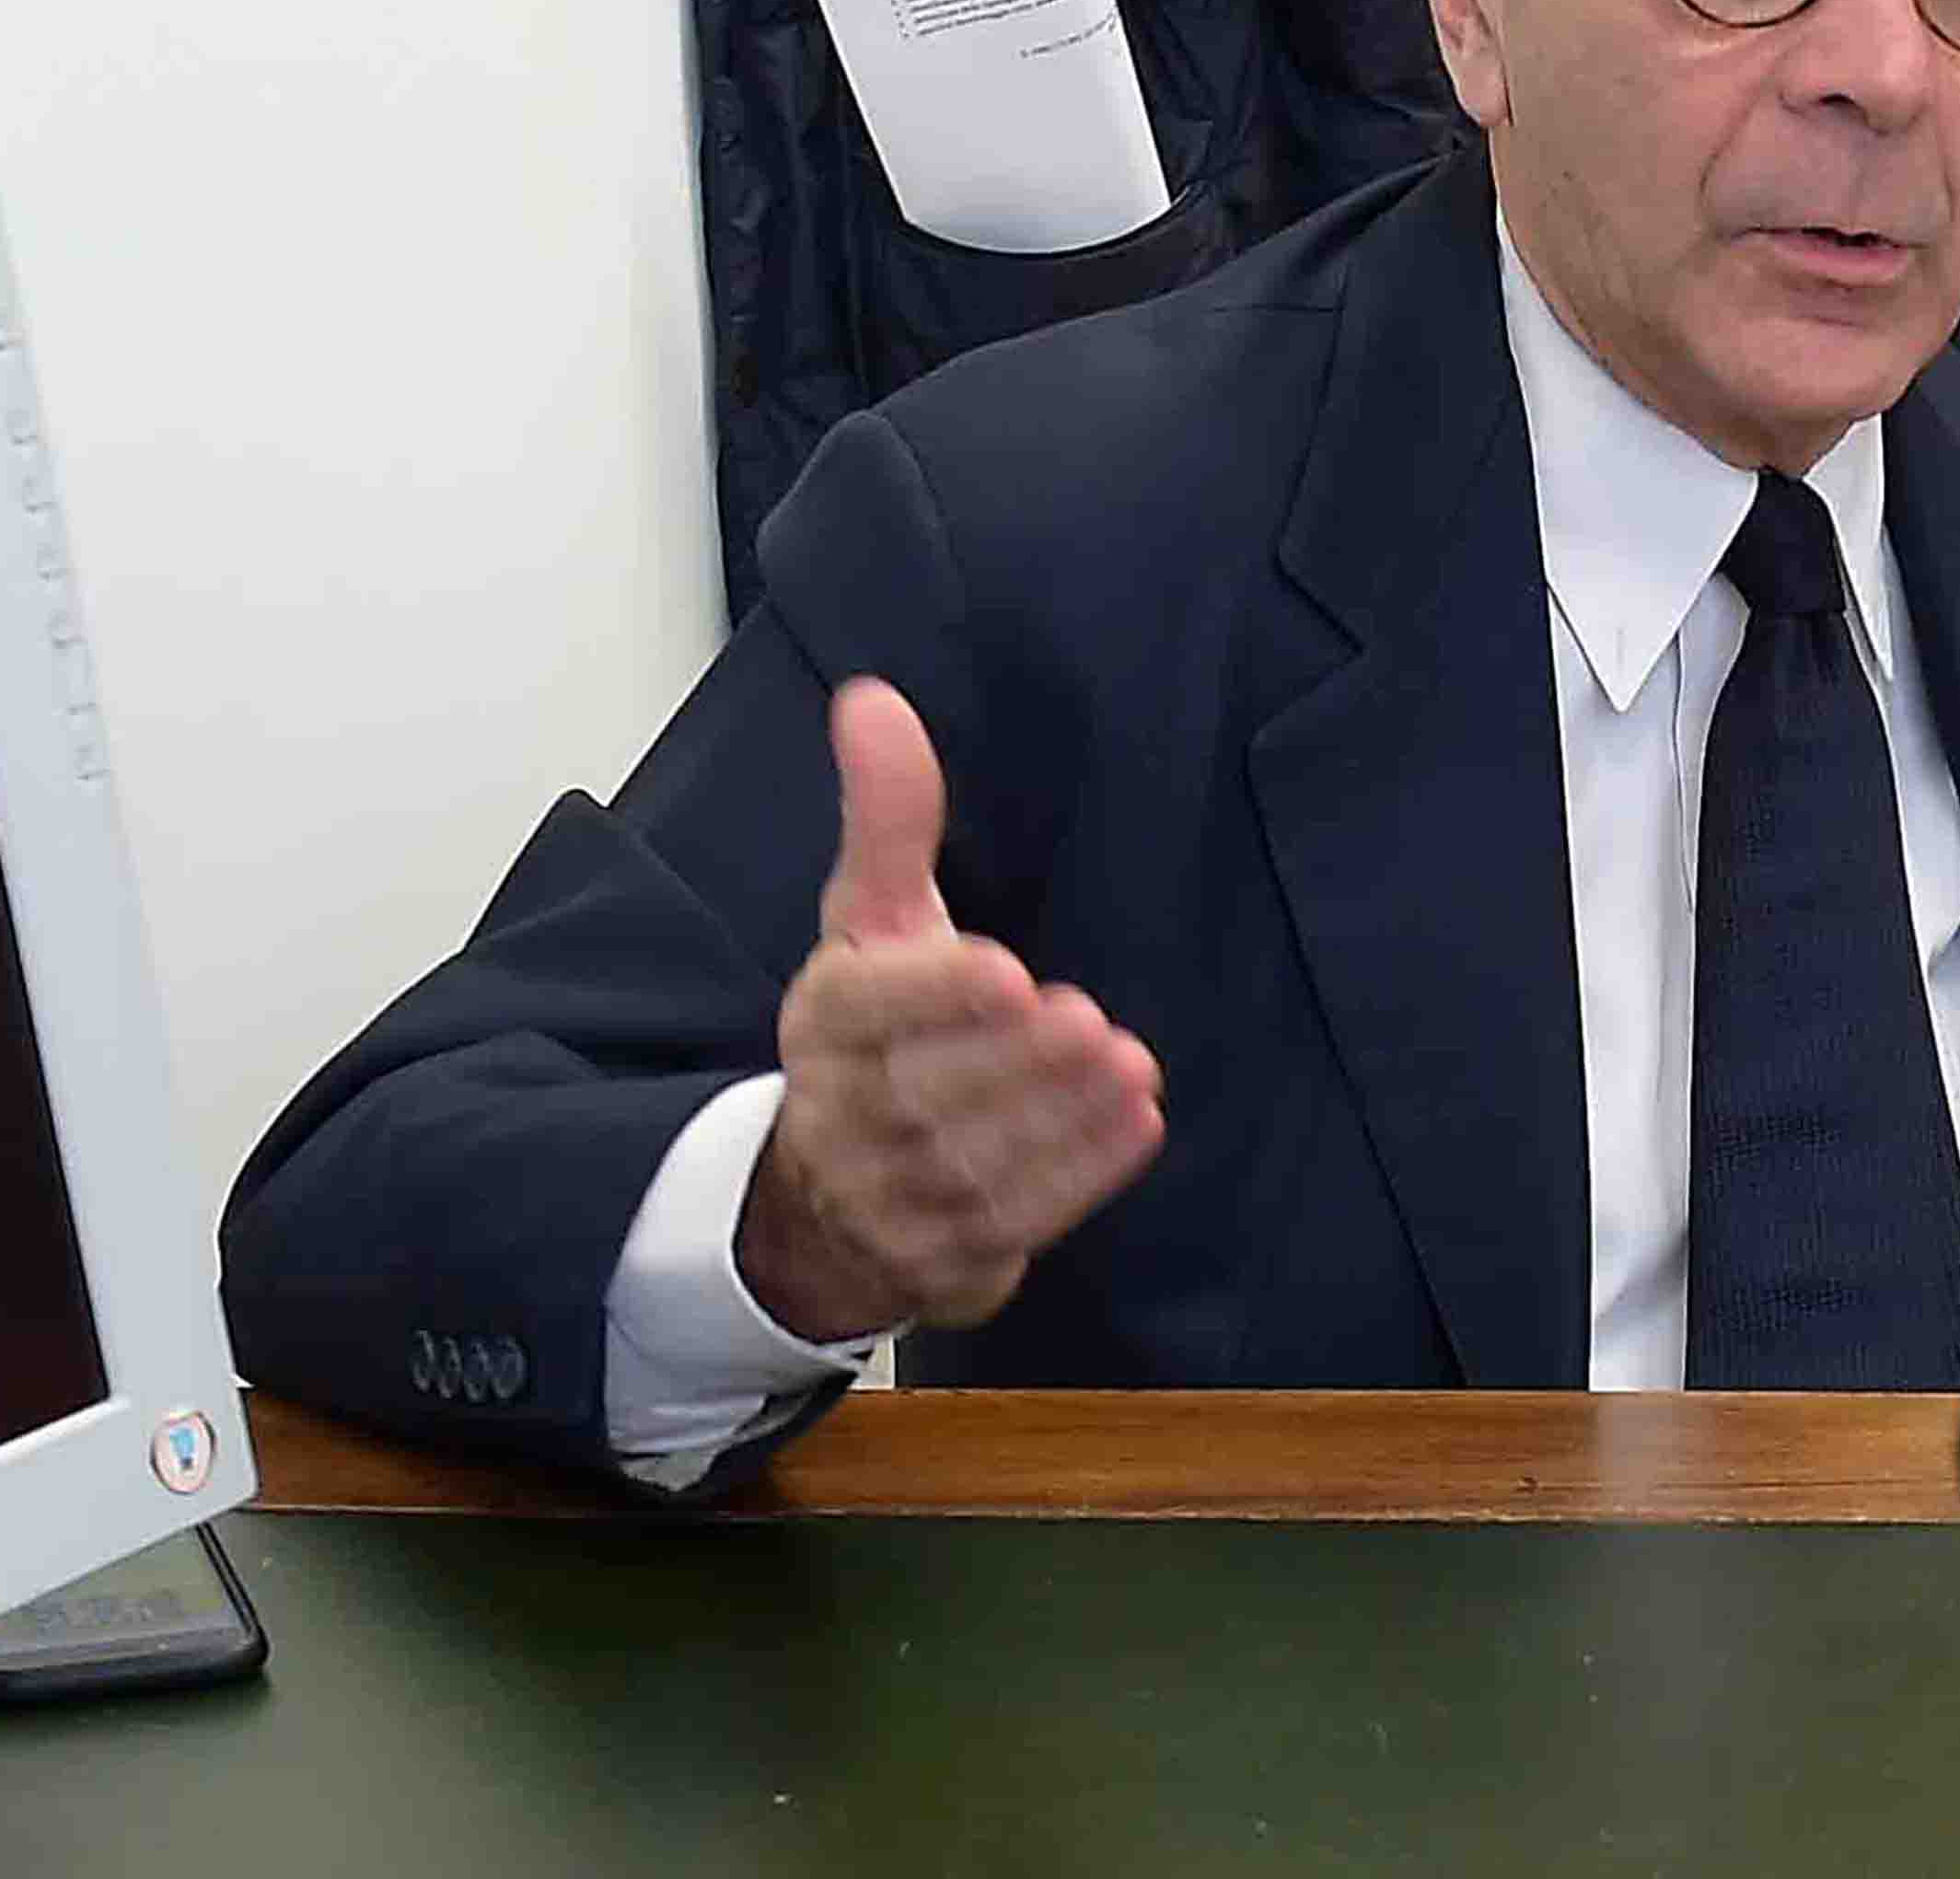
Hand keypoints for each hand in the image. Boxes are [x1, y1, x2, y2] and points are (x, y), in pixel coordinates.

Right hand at [734, 677, 1165, 1340]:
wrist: (828, 1201)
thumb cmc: (877, 1034)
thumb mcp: (873, 922)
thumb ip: (888, 817)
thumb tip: (872, 699)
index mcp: (823, 1025)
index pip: (862, 1010)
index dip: (932, 995)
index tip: (1007, 969)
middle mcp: (843, 1116)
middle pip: (923, 1091)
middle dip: (1013, 1060)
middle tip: (1090, 1022)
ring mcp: (887, 1199)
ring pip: (972, 1163)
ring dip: (1056, 1118)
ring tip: (1126, 1068)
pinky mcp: (941, 1260)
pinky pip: (1012, 1223)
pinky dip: (1078, 1178)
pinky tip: (1136, 1121)